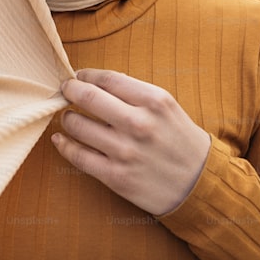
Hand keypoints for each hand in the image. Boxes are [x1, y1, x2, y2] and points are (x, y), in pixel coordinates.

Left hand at [52, 68, 210, 215]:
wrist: (198, 184)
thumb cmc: (179, 140)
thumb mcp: (167, 106)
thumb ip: (135, 91)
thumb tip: (98, 80)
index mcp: (153, 101)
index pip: (108, 78)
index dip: (87, 74)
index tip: (79, 76)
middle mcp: (138, 123)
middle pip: (88, 97)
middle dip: (70, 90)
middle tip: (65, 90)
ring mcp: (125, 151)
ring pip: (78, 126)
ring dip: (68, 118)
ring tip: (69, 117)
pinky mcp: (116, 176)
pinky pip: (78, 156)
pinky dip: (64, 145)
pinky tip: (61, 139)